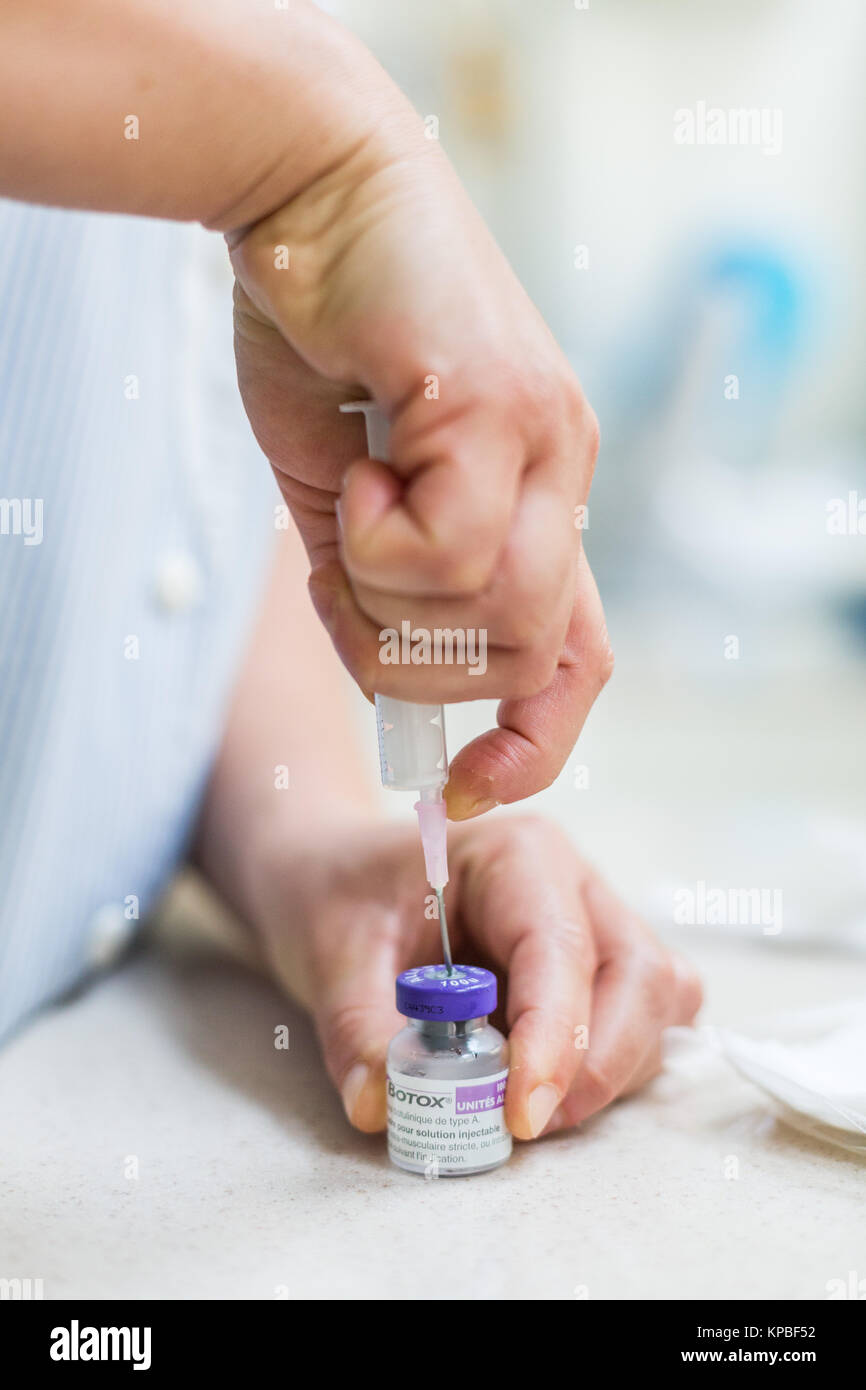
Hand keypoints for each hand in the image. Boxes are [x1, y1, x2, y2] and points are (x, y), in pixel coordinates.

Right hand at [228, 114, 609, 819]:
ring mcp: (547, 438)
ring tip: (354, 500)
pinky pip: (455, 546)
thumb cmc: (327, 343)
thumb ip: (379, 594)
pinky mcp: (502, 403)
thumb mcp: (346, 503)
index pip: (580, 656)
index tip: (465, 788)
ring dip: (395, 596)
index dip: (537, 743)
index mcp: (537, 499)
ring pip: (501, 609)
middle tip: (353, 575)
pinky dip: (382, 539)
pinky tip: (360, 463)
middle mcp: (563, 474)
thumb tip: (397, 688)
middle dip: (425, 661)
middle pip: (533, 652)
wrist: (308, 194)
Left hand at [248, 815, 701, 1137]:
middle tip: (523, 1124)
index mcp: (514, 856)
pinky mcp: (599, 972)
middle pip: (639, 975)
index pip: (560, 947)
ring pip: (655, 1003)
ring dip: (605, 1072)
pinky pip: (642, 1024)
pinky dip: (608, 1069)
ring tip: (516, 1102)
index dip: (554, 1037)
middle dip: (597, 1065)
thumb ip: (356, 1030)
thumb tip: (382, 1106)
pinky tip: (540, 1082)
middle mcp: (573, 883)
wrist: (340, 877)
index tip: (521, 1115)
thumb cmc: (341, 894)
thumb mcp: (328, 953)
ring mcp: (597, 924)